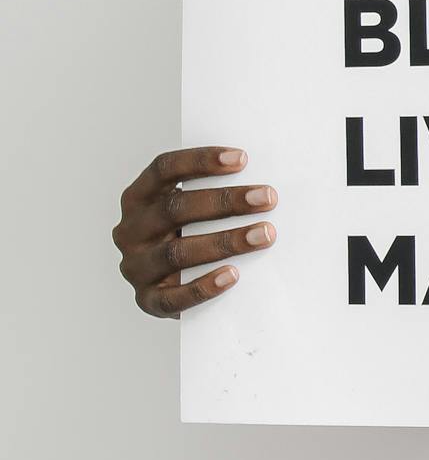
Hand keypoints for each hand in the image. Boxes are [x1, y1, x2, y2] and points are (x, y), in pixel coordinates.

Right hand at [113, 146, 277, 316]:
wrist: (173, 287)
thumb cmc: (189, 236)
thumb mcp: (189, 212)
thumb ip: (210, 196)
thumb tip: (260, 186)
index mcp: (138, 198)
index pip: (163, 169)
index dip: (200, 161)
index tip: (242, 159)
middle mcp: (130, 231)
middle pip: (174, 209)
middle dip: (224, 202)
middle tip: (267, 198)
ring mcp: (136, 267)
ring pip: (177, 253)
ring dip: (225, 241)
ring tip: (264, 235)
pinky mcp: (148, 300)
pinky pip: (174, 297)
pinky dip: (204, 286)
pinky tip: (234, 275)